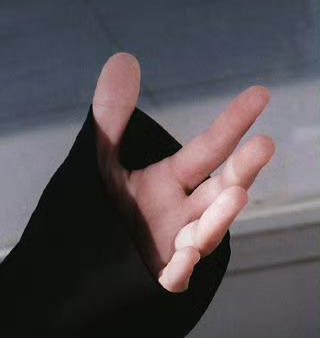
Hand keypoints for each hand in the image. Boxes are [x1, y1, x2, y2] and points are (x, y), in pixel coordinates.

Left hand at [91, 52, 273, 293]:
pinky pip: (176, 276)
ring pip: (208, 231)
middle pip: (223, 189)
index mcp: (173, 181)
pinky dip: (182, 268)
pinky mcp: (160, 279)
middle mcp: (184, 212)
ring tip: (237, 194)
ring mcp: (177, 246)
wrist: (73, 270)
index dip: (233, 122)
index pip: (210, 148)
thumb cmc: (98, 211)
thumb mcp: (99, 161)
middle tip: (264, 144)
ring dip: (222, 216)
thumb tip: (122, 58)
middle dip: (244, 169)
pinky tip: (185, 256)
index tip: (260, 93)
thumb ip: (111, 117)